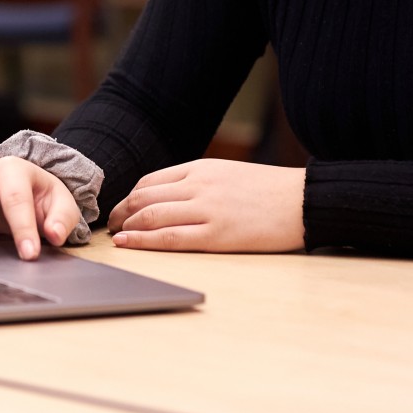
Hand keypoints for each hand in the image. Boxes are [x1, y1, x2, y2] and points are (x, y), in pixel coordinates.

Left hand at [107, 159, 305, 253]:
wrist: (303, 201)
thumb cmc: (269, 191)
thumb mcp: (228, 175)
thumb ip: (199, 183)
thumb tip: (169, 198)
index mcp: (200, 169)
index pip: (150, 181)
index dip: (129, 198)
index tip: (121, 211)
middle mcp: (198, 185)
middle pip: (144, 197)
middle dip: (121, 213)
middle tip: (110, 226)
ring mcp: (206, 209)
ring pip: (151, 216)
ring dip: (127, 226)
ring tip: (116, 237)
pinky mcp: (217, 235)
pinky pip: (170, 238)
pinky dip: (143, 241)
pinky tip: (128, 244)